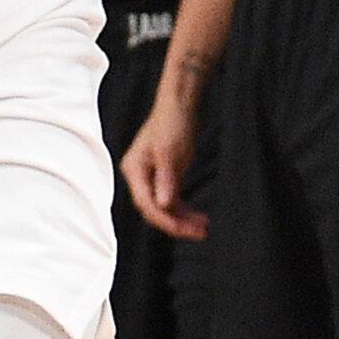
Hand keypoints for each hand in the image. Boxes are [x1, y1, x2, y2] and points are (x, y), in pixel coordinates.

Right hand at [122, 98, 207, 240]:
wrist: (179, 105)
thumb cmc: (170, 122)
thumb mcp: (168, 151)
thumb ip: (166, 179)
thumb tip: (163, 204)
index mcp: (134, 170)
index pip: (146, 204)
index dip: (164, 220)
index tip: (183, 229)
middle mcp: (140, 177)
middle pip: (155, 210)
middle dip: (176, 224)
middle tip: (199, 232)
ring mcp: (153, 179)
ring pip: (166, 208)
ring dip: (184, 219)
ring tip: (204, 227)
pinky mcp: (166, 178)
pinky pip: (173, 201)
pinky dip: (186, 210)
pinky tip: (199, 217)